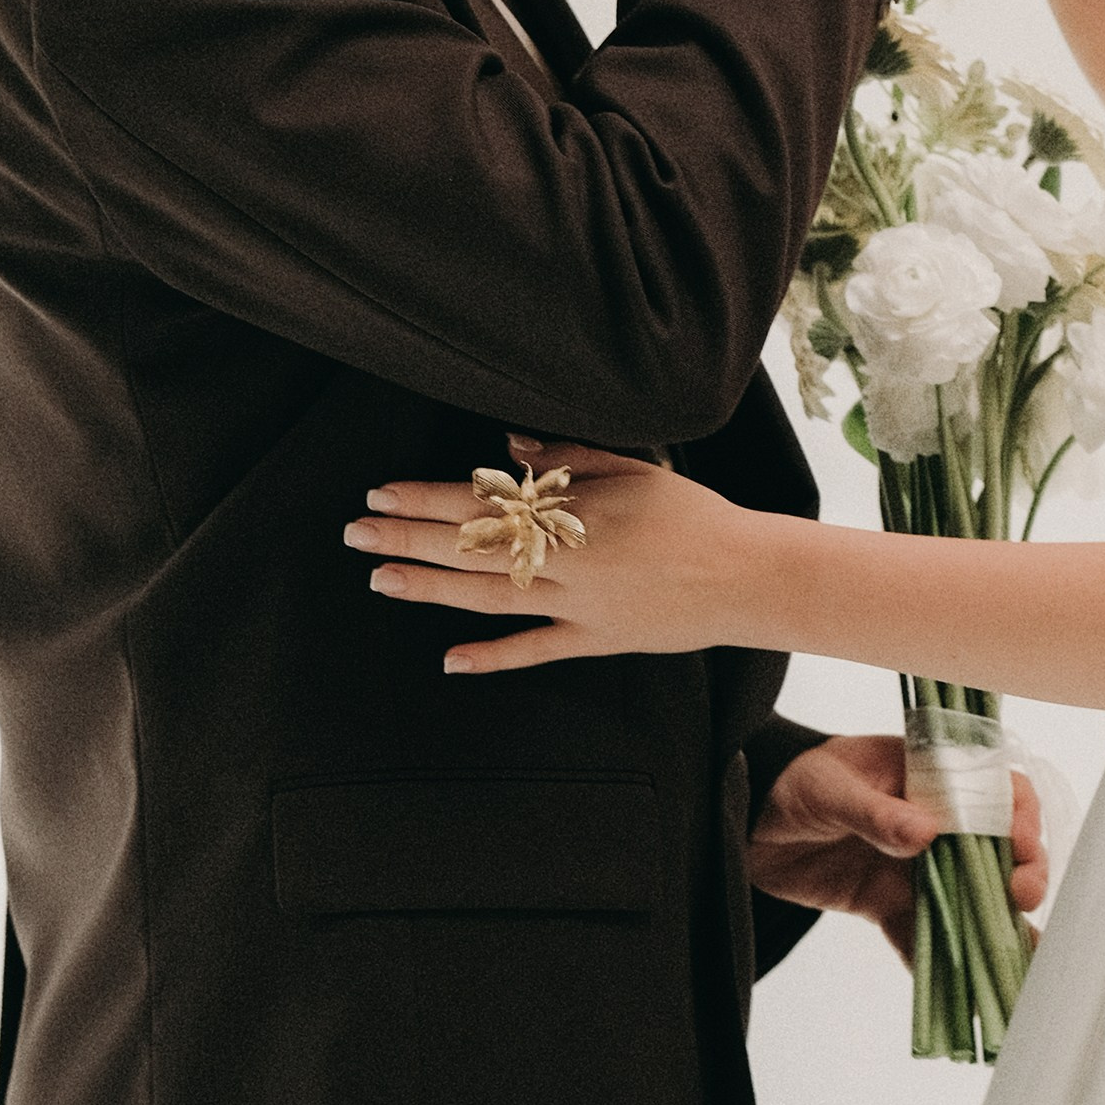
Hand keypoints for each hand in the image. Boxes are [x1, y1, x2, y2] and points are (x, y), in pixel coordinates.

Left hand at [345, 438, 761, 670]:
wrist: (747, 576)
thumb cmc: (694, 515)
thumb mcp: (635, 469)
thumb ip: (569, 457)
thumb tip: (508, 443)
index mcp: (574, 513)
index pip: (482, 502)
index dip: (427, 498)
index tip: (381, 493)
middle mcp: (566, 561)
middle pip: (472, 549)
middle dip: (409, 538)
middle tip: (357, 532)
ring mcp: (579, 606)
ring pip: (489, 599)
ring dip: (430, 590)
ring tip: (381, 580)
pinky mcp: (596, 639)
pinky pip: (536, 650)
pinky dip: (493, 656)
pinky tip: (450, 661)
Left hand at [750, 732, 1046, 965]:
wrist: (744, 820)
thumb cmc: (793, 780)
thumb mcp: (829, 788)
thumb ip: (875, 812)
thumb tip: (924, 834)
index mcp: (932, 777)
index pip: (997, 790)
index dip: (1019, 816)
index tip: (1020, 844)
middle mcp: (938, 822)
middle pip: (1000, 850)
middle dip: (1021, 875)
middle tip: (1021, 898)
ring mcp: (917, 866)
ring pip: (971, 898)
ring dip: (995, 928)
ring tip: (1021, 962)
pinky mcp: (890, 903)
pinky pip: (921, 934)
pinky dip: (941, 963)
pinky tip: (964, 992)